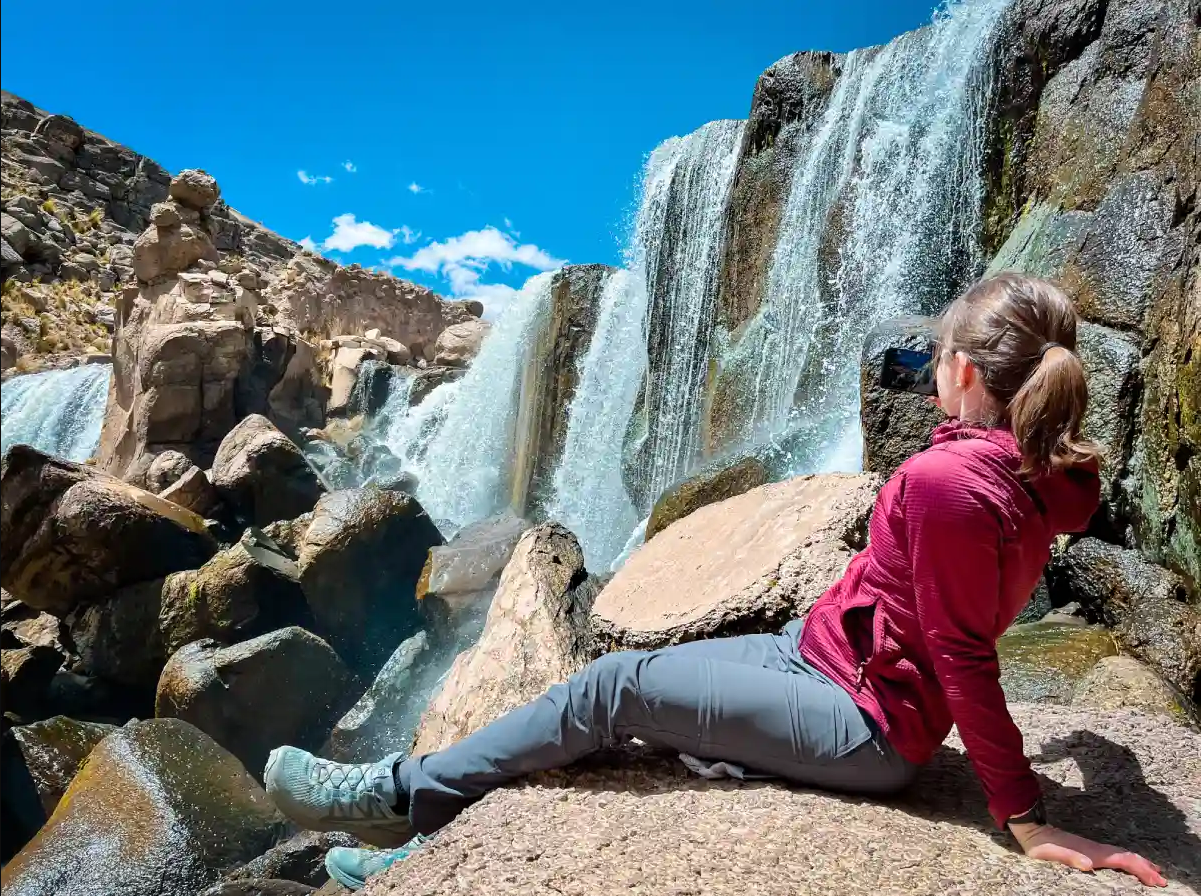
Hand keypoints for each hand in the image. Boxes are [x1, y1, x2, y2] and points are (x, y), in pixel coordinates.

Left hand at [1009, 822, 1166, 886]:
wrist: (1032, 831)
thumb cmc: (1042, 845)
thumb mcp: (1054, 853)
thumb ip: (1071, 857)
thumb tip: (1089, 863)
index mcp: (1093, 852)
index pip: (1123, 860)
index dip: (1141, 869)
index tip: (1156, 879)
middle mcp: (1096, 849)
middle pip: (1127, 857)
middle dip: (1146, 867)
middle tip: (1162, 879)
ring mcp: (1093, 848)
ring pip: (1122, 855)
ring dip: (1139, 863)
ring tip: (1153, 871)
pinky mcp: (1088, 849)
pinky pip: (1114, 856)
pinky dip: (1127, 861)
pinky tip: (1126, 864)